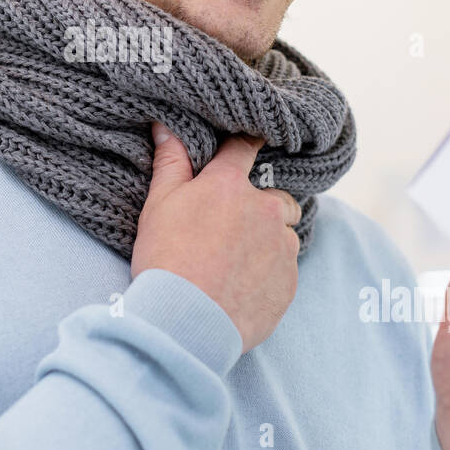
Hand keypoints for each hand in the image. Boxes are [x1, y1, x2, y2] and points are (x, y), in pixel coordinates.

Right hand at [131, 121, 301, 353]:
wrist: (185, 322)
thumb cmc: (167, 259)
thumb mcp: (159, 204)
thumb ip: (170, 161)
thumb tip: (167, 126)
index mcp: (231, 185)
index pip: (245, 148)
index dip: (246, 144)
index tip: (249, 143)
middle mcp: (266, 209)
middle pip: (276, 198)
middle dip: (261, 208)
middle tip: (231, 230)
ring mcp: (282, 247)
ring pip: (284, 235)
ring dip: (268, 241)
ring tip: (236, 263)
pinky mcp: (290, 282)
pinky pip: (286, 269)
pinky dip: (269, 274)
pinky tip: (242, 286)